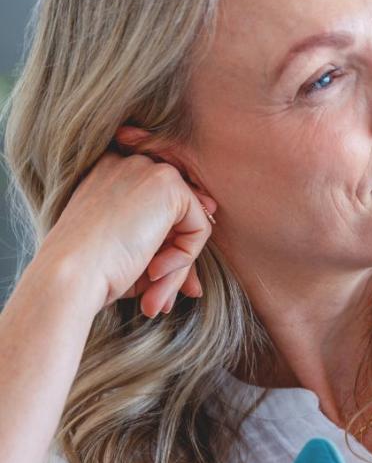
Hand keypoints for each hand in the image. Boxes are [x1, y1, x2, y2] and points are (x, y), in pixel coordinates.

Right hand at [38, 133, 217, 317]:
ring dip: (176, 268)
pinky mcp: (169, 184)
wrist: (69, 274)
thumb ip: (167, 230)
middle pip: (175, 217)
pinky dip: (184, 258)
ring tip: (155, 298)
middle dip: (173, 261)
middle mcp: (128, 164)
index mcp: (109, 175)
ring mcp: (148, 169)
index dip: (163, 246)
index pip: (156, 210)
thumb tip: (212, 210)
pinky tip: (153, 272)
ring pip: (188, 225)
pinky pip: (199, 228)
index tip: (154, 278)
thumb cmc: (91, 270)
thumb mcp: (129, 247)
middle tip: (160, 299)